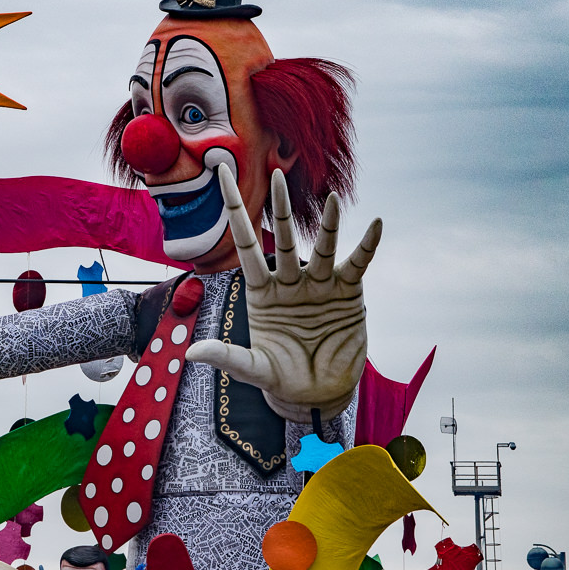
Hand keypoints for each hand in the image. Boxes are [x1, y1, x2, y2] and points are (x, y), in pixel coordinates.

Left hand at [185, 167, 380, 421]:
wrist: (316, 395)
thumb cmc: (279, 379)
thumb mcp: (251, 369)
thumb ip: (227, 357)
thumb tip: (193, 352)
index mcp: (260, 291)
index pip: (244, 245)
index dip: (235, 212)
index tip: (223, 178)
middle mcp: (289, 282)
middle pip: (285, 239)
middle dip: (281, 208)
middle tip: (277, 174)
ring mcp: (318, 286)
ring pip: (322, 248)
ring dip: (329, 224)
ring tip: (332, 197)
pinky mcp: (347, 295)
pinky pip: (357, 265)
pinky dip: (366, 246)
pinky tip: (375, 225)